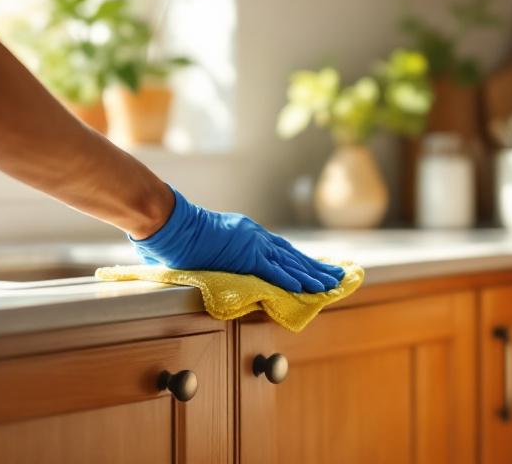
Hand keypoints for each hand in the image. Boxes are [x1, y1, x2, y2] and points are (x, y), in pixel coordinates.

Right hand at [131, 187, 343, 292]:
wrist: (173, 224)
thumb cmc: (179, 233)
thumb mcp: (204, 243)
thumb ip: (214, 252)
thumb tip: (213, 261)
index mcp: (247, 233)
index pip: (280, 249)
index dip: (300, 260)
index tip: (316, 267)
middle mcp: (255, 236)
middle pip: (292, 255)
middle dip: (316, 267)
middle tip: (337, 276)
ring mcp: (252, 245)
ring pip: (289, 263)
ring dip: (311, 276)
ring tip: (331, 285)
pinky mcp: (247, 256)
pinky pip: (274, 271)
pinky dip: (291, 279)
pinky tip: (307, 287)